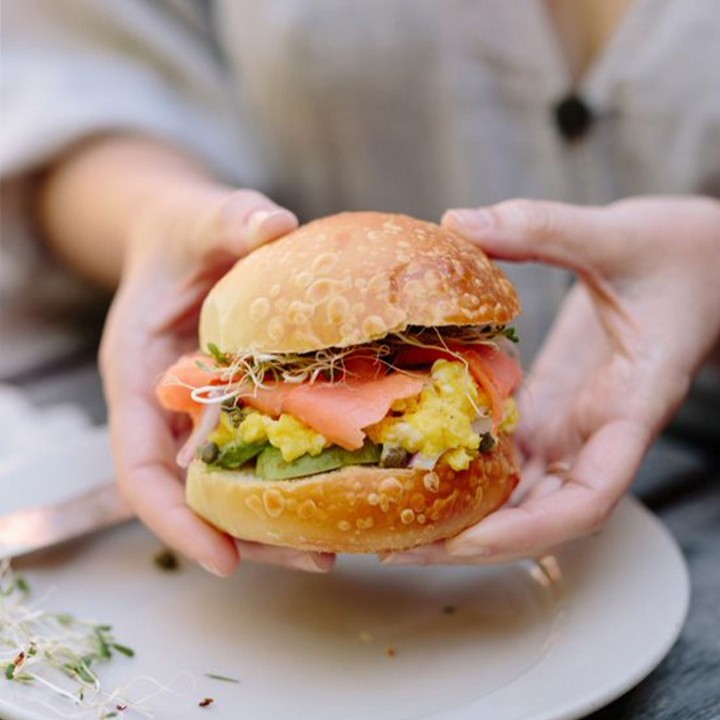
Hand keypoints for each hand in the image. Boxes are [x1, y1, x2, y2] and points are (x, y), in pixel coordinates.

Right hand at [100, 187, 334, 574]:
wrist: (190, 237)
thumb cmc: (185, 231)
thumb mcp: (201, 219)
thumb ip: (229, 219)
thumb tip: (273, 223)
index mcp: (139, 375)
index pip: (141, 468)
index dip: (175, 520)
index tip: (221, 561)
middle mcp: (168, 407)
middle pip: (194, 496)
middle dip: (246, 536)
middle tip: (315, 560)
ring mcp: (203, 412)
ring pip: (230, 486)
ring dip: (276, 521)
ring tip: (337, 545)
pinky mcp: (238, 406)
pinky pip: (259, 454)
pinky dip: (291, 476)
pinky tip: (340, 486)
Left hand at [384, 196, 719, 565]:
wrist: (709, 258)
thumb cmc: (686, 252)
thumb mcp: (619, 234)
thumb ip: (542, 229)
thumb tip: (457, 223)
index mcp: (631, 407)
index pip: (591, 497)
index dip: (530, 532)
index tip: (468, 543)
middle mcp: (600, 430)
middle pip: (542, 515)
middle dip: (476, 541)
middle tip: (402, 548)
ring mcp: (575, 421)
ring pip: (523, 492)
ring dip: (466, 514)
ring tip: (398, 519)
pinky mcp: (556, 403)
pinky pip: (512, 451)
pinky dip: (470, 468)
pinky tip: (421, 464)